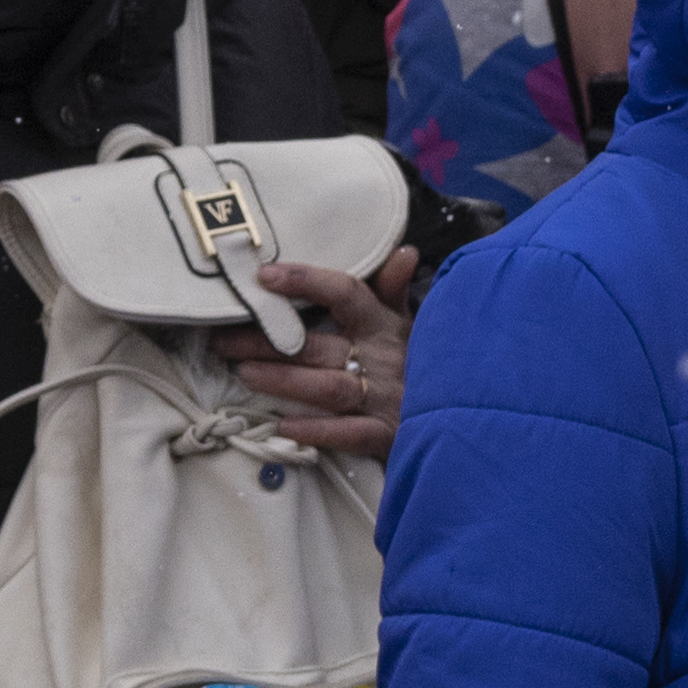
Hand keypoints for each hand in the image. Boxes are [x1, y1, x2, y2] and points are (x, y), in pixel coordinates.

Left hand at [236, 246, 426, 455]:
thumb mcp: (413, 325)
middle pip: (316, 345)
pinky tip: (283, 427)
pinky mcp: (388, 435)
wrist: (465, 413)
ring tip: (242, 373)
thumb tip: (403, 251)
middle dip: (266, 342)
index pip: (344, 292)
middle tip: (222, 340)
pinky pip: (348, 433)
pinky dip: (316, 431)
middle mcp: (382, 358)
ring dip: (283, 381)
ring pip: (326, 387)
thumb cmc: (423, 365)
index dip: (305, 281)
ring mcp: (385, 398)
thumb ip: (395, 291)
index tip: (265, 275)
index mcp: (385, 325)